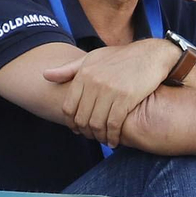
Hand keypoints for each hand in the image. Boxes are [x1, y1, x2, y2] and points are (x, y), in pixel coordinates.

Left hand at [41, 40, 179, 147]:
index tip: (78, 129)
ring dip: (98, 137)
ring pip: (96, 124)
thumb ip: (68, 69)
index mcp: (84, 74)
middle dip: (85, 132)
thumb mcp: (92, 58)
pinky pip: (114, 124)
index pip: (68, 107)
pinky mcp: (126, 98)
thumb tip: (45, 75)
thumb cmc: (120, 58)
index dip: (71, 122)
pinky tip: (114, 141)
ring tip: (103, 140)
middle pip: (81, 118)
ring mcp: (110, 90)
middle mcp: (94, 82)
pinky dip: (112, 137)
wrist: (151, 55)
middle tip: (91, 137)